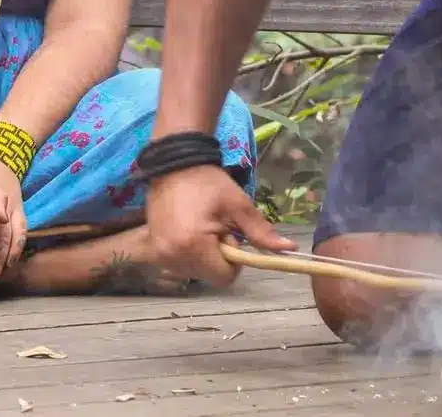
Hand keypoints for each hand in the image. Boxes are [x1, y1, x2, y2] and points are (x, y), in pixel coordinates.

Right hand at [145, 164, 296, 288]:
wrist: (173, 163)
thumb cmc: (207, 182)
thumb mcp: (238, 205)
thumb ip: (261, 232)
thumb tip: (288, 249)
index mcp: (193, 246)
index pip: (224, 277)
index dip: (234, 261)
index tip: (230, 236)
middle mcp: (171, 255)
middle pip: (208, 275)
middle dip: (217, 257)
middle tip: (215, 227)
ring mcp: (159, 253)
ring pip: (194, 271)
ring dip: (202, 255)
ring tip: (200, 226)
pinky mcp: (152, 248)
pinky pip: (178, 263)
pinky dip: (187, 253)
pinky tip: (187, 230)